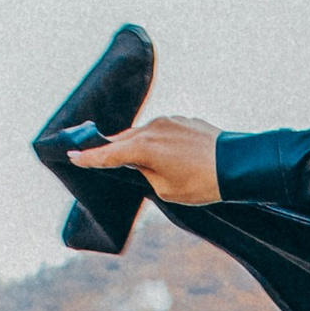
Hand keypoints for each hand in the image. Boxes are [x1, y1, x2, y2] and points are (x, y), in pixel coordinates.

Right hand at [68, 111, 219, 207]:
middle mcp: (152, 128)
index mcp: (142, 148)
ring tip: (142, 161)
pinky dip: (159, 141)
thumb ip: (146, 174)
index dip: (88, 157)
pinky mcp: (185, 120)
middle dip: (113, 149)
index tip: (72, 155)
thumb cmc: (202, 183)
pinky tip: (170, 155)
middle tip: (100, 156)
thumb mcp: (166, 190)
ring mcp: (170, 121)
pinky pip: (164, 130)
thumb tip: (142, 164)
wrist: (237, 165)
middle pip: (123, 139)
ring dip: (139, 145)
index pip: (107, 154)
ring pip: (144, 133)